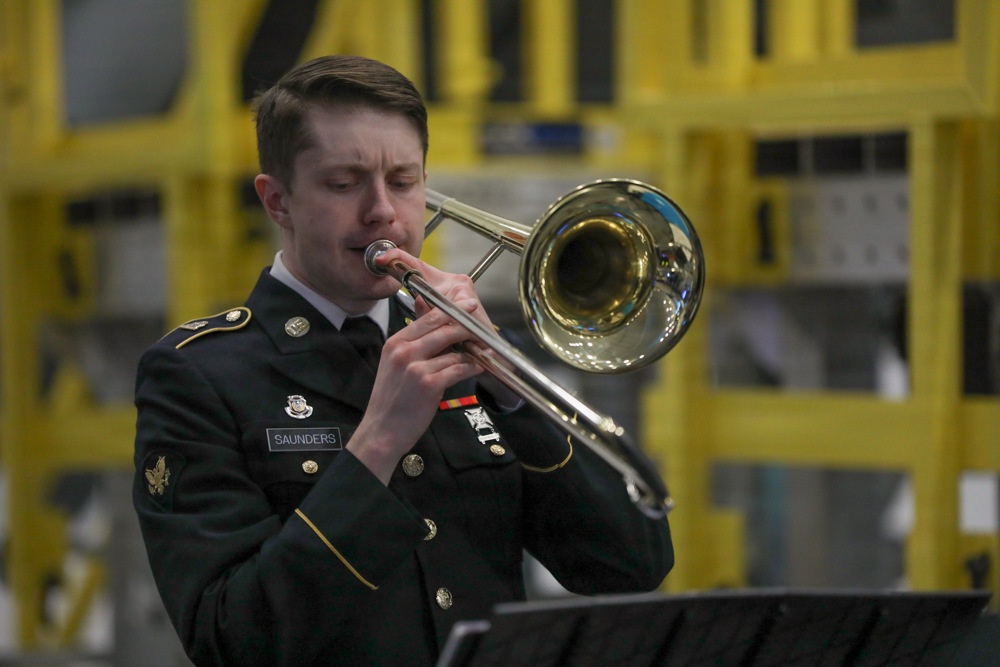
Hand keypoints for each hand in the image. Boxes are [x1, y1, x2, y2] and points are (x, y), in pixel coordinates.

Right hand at [347, 247, 487, 483]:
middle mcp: (404, 351)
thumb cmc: (391, 400)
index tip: (467, 304)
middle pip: (443, 328)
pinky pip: (458, 369)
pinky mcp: (429, 384)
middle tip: (481, 320)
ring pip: (454, 350)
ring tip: (485, 348)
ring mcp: (416, 367)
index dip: (450, 309)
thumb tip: (429, 320)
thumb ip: (413, 343)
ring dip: (473, 349)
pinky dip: (471, 367)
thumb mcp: (394, 364)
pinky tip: (479, 367)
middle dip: (466, 322)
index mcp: (395, 343)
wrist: (382, 431)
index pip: (427, 317)